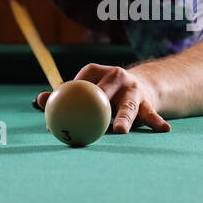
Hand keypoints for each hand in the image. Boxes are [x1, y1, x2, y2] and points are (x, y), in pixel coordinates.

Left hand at [33, 63, 170, 133]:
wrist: (143, 86)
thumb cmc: (105, 92)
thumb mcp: (87, 90)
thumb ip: (64, 96)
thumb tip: (39, 101)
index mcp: (97, 71)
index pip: (81, 82)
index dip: (70, 95)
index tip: (59, 113)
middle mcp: (116, 76)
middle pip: (103, 93)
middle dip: (95, 107)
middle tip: (86, 120)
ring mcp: (133, 89)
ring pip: (127, 106)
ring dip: (124, 119)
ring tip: (120, 130)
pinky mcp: (147, 102)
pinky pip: (151, 115)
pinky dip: (157, 122)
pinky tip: (164, 130)